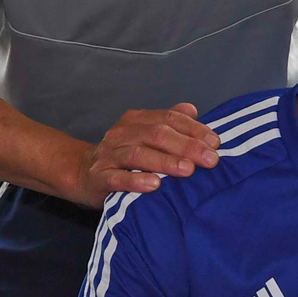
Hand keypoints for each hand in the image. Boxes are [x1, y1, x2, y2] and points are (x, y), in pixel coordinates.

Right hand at [72, 103, 220, 206]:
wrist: (82, 173)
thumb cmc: (123, 155)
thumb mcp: (144, 134)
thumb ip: (168, 122)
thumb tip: (193, 110)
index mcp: (137, 120)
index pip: (169, 118)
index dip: (194, 129)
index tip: (215, 142)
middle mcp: (123, 133)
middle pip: (157, 134)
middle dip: (187, 146)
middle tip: (210, 159)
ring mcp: (110, 154)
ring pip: (138, 154)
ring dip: (165, 162)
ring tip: (187, 170)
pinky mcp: (99, 177)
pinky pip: (117, 178)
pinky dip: (136, 181)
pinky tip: (154, 186)